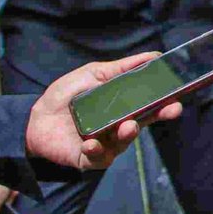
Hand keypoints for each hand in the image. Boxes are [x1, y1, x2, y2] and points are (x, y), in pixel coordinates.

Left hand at [25, 52, 184, 171]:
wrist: (35, 118)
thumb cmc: (67, 96)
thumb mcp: (94, 74)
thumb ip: (122, 68)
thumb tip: (153, 55)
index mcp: (124, 108)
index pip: (149, 106)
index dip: (165, 103)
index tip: (177, 98)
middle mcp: (118, 127)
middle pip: (144, 123)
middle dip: (159, 116)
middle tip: (171, 110)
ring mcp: (105, 144)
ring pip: (123, 143)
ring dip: (128, 134)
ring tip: (128, 126)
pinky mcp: (87, 158)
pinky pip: (97, 158)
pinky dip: (96, 151)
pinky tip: (90, 143)